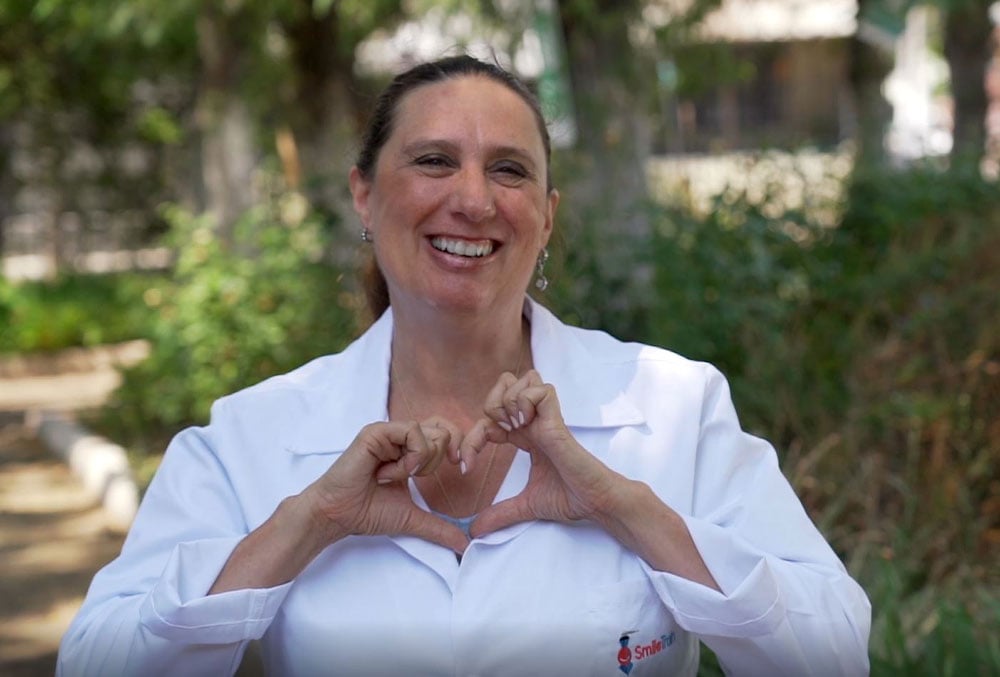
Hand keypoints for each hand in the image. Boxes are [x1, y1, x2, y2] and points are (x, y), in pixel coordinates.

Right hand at [303, 417, 468, 553]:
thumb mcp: (412, 519)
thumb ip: (439, 528)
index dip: (458, 448)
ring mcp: (389, 432)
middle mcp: (401, 437)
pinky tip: (387, 473)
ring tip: (393, 477)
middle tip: (416, 478)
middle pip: (444, 431)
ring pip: (431, 433)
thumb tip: (465, 545)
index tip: (460, 469)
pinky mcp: (377, 431)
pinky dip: (408, 458)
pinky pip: (412, 432)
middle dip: (437, 461)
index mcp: (410, 450)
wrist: (338, 515)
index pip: (446, 432)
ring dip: (419, 462)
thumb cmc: (367, 512)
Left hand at [462, 370, 626, 536]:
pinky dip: (524, 403)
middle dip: (490, 406)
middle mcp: (533, 422)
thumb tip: (474, 532)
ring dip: (506, 403)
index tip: (466, 468)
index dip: (471, 439)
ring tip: (512, 430)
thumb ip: (500, 515)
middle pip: (504, 384)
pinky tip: (525, 426)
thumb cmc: (570, 497)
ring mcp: (545, 418)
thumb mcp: (525, 506)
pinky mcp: (556, 420)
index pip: (489, 419)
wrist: (595, 503)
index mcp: (525, 435)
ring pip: (519, 380)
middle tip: (494, 437)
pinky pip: (537, 390)